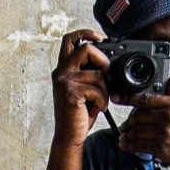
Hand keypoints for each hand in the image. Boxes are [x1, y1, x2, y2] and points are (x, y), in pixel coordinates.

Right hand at [51, 29, 110, 146]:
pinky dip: (102, 101)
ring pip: (98, 74)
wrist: (69, 136)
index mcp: (62, 69)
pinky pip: (98, 89)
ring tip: (99, 102)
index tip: (100, 37)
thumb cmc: (78, 114)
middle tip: (107, 75)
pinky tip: (96, 108)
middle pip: (86, 48)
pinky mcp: (71, 93)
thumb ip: (90, 73)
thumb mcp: (84, 89)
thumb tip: (108, 63)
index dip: (86, 33)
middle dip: (103, 60)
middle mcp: (60, 72)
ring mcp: (64, 82)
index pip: (70, 40)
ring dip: (105, 90)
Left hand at [114, 76, 169, 169]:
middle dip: (129, 122)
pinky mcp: (161, 148)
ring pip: (136, 131)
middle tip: (125, 126)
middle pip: (138, 116)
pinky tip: (126, 146)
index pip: (146, 99)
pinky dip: (129, 146)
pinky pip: (139, 145)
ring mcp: (164, 133)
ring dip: (127, 135)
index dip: (129, 98)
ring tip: (124, 137)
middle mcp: (168, 117)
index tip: (118, 98)